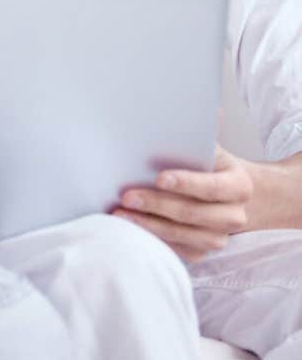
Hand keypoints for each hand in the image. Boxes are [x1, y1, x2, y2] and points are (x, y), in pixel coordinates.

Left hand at [111, 145, 252, 261]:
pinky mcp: (203, 251)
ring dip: (149, 226)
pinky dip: (155, 241)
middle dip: (157, 205)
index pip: (211, 187)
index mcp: (239, 186)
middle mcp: (234, 216)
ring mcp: (219, 237)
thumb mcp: (213, 148)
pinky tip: (133, 230)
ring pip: (183, 235)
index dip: (186, 183)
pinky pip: (178, 250)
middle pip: (193, 213)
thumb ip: (204, 133)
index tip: (159, 178)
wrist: (232, 196)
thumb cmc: (213, 166)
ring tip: (121, 214)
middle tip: (126, 196)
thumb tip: (207, 108)